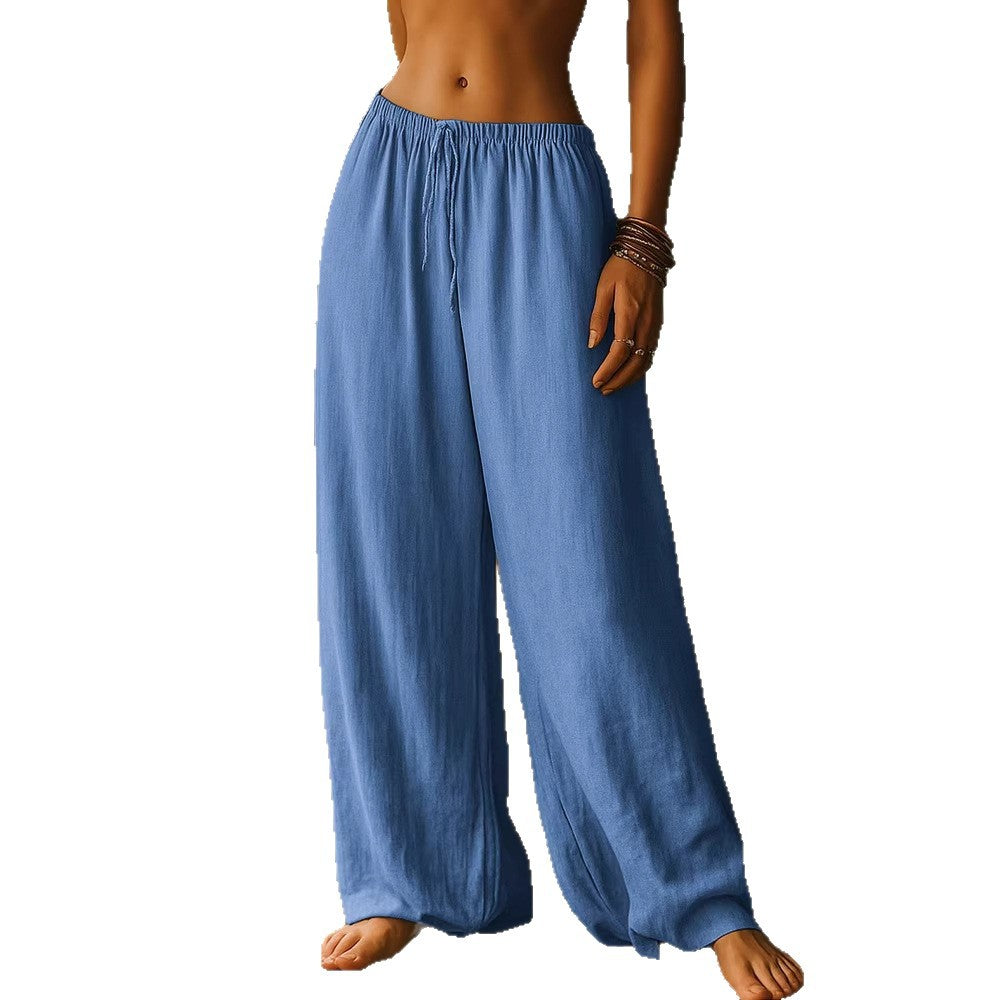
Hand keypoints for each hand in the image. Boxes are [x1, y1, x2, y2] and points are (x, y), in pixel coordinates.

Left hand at [588, 254, 663, 394]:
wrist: (647, 251)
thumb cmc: (620, 267)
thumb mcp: (603, 288)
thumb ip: (598, 317)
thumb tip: (592, 344)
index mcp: (630, 313)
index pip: (620, 351)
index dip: (608, 370)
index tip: (596, 381)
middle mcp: (646, 322)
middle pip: (635, 362)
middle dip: (619, 379)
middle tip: (603, 389)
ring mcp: (655, 324)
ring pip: (646, 360)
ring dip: (630, 377)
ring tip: (614, 386)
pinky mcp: (658, 323)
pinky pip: (651, 352)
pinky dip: (641, 366)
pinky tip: (629, 372)